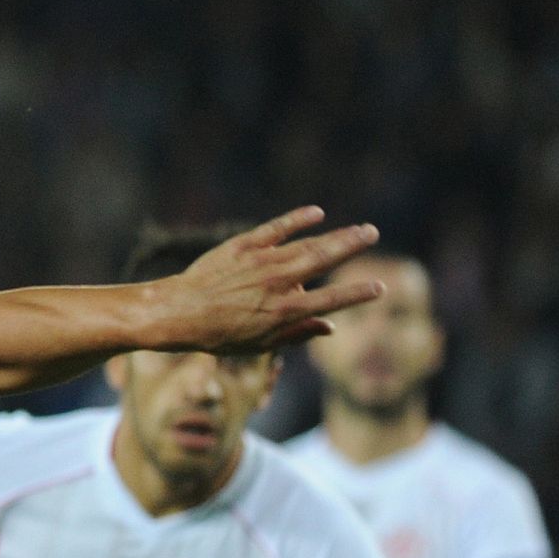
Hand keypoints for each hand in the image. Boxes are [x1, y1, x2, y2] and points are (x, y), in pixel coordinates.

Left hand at [170, 207, 382, 352]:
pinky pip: (276, 229)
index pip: (330, 302)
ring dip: (335, 235)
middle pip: (324, 260)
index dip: (356, 294)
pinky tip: (316, 212)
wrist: (179, 313)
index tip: (379, 288)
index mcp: (283, 312)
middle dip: (351, 246)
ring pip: (306, 244)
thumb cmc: (218, 335)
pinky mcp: (244, 246)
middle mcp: (277, 284)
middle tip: (373, 233)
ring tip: (358, 229)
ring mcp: (262, 263)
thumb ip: (296, 334)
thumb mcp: (259, 344)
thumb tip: (330, 328)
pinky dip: (297, 219)